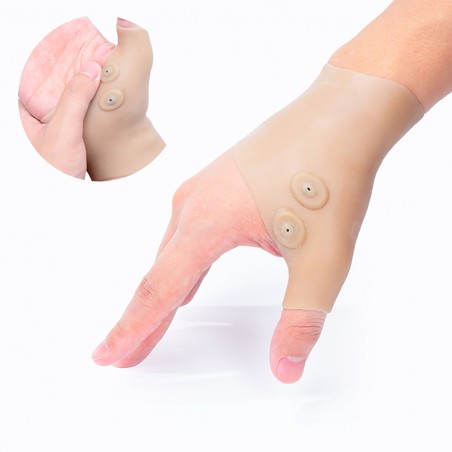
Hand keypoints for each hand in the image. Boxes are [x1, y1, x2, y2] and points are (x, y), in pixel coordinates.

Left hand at [18, 17, 112, 177]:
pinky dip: (87, 105)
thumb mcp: (65, 130)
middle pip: (51, 86)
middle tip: (90, 59)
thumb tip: (91, 69)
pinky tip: (99, 103)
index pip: (33, 75)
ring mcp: (50, 129)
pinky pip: (75, 114)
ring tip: (97, 75)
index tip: (70, 46)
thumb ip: (76, 98)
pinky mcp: (65, 139)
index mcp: (25, 112)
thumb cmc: (54, 170)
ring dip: (81, 89)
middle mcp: (35, 118)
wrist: (62, 203)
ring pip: (64, 100)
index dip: (49, 59)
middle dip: (70, 72)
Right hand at [92, 150, 328, 383]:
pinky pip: (189, 230)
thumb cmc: (331, 178)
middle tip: (125, 352)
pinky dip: (182, 262)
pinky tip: (188, 273)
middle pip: (159, 272)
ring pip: (173, 250)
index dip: (132, 330)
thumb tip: (285, 369)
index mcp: (207, 222)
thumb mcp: (322, 262)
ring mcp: (205, 187)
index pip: (159, 290)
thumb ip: (300, 319)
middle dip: (142, 318)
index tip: (108, 355)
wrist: (342, 116)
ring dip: (162, 289)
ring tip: (153, 320)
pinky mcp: (221, 181)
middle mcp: (195, 202)